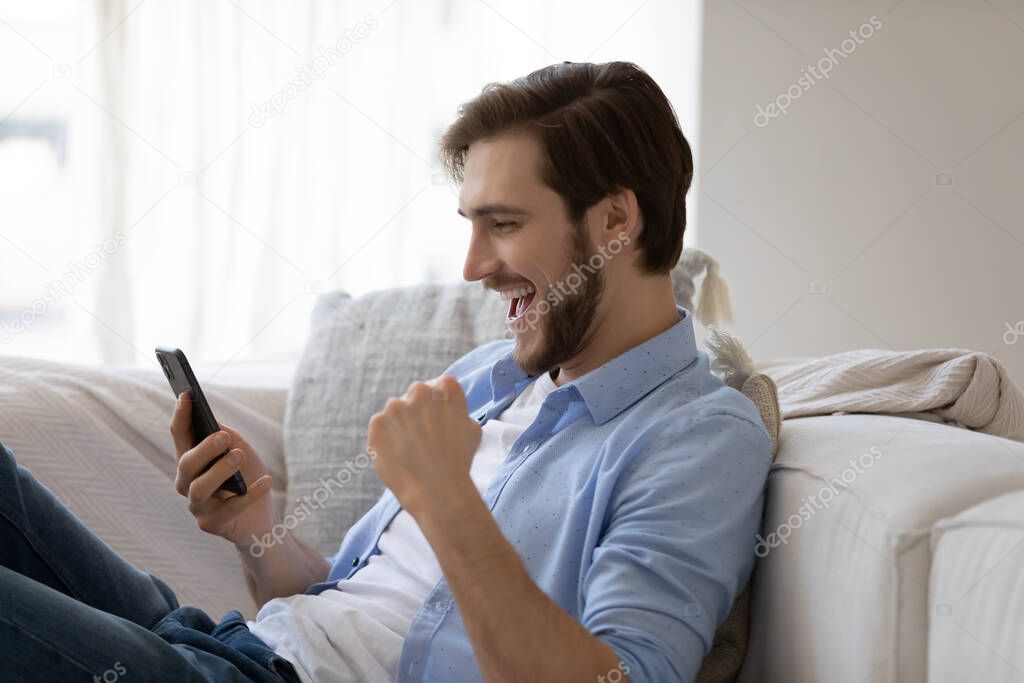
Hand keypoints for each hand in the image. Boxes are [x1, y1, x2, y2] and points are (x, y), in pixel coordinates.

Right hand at [170, 392, 274, 545]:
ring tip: (239, 455)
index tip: (187, 395)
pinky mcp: (212, 525)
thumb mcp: (240, 451)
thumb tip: (214, 425)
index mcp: (191, 461)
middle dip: (204, 449)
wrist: (261, 518)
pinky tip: (266, 481)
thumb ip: (226, 438)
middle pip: (186, 464)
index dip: (181, 416)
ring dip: (220, 470)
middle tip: (224, 437)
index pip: (179, 436)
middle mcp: (186, 483)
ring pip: (199, 488)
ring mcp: (196, 506)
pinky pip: (230, 509)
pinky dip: (250, 494)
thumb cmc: (247, 479)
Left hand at [367, 375, 481, 516]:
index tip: (441, 422)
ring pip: (396, 411)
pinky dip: (387, 439)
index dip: (441, 405)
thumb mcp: (472, 428)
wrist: (437, 490)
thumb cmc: (459, 461)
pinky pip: (380, 427)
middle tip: (425, 437)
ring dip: (402, 424)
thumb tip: (446, 407)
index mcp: (444, 388)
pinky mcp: (377, 425)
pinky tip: (400, 455)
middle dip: (419, 412)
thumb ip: (457, 409)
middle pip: (416, 396)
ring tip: (412, 449)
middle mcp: (418, 391)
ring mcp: (394, 407)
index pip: (440, 387)